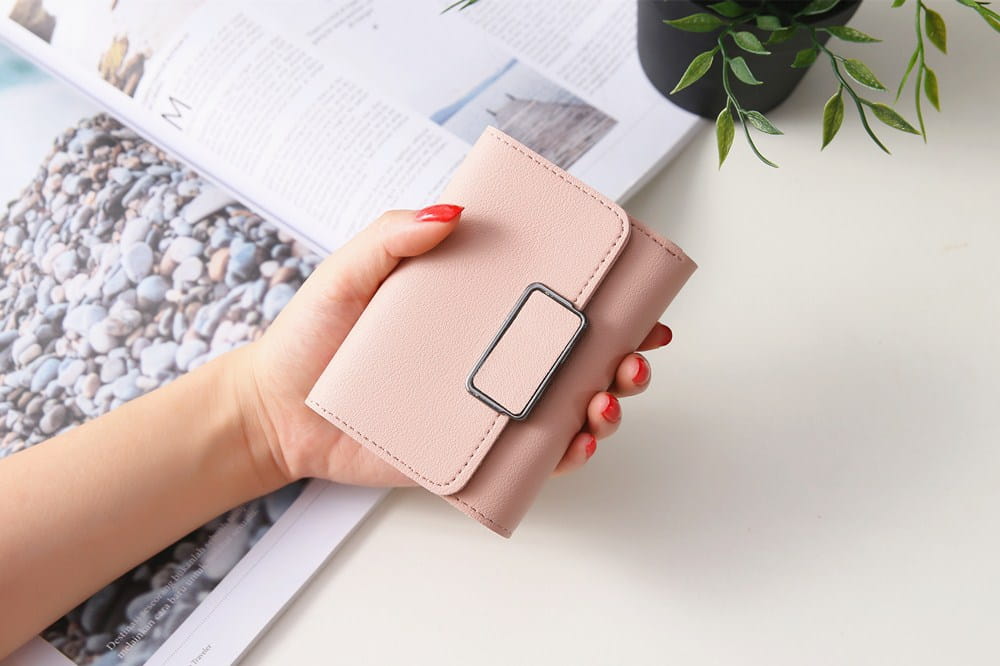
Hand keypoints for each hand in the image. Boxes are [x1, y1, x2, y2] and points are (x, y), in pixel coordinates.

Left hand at [234, 206, 673, 488]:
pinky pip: (531, 458)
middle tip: (633, 358)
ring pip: (567, 407)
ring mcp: (485, 405)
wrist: (276, 412)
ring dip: (606, 405)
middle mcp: (492, 357)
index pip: (554, 301)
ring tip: (604, 401)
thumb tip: (451, 214)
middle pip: (578, 357)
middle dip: (625, 359)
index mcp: (476, 310)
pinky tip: (575, 443)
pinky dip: (565, 454)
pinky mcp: (470, 452)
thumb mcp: (348, 273)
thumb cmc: (312, 339)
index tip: (641, 302)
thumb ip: (392, 237)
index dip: (608, 302)